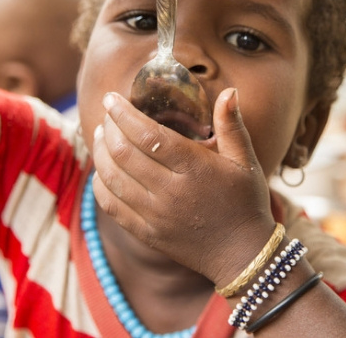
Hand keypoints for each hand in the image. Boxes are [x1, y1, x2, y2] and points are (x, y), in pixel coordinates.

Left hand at [91, 88, 274, 282]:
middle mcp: (171, 192)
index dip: (123, 114)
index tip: (110, 98)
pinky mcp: (146, 234)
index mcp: (195, 169)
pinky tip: (102, 170)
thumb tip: (229, 91)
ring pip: (112, 178)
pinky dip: (99, 185)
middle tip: (107, 115)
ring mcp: (156, 216)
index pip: (148, 135)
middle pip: (123, 153)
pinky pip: (111, 206)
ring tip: (100, 136)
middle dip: (108, 128)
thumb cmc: (245, 202)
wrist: (244, 255)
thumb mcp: (245, 161)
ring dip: (100, 153)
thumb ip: (232, 125)